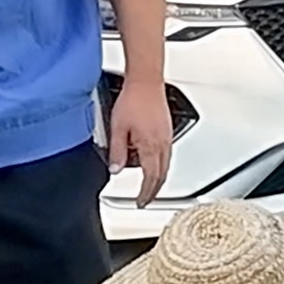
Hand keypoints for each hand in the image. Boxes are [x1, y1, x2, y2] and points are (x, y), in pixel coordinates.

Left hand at [106, 78, 175, 205]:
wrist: (146, 81)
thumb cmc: (134, 99)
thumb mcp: (118, 128)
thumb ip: (117, 152)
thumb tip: (116, 169)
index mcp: (151, 146)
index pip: (151, 178)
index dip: (145, 194)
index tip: (141, 202)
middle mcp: (163, 144)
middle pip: (162, 175)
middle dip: (154, 190)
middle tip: (146, 198)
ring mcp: (167, 136)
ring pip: (166, 165)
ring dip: (157, 177)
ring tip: (147, 184)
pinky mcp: (167, 129)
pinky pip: (166, 153)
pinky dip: (160, 164)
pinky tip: (151, 160)